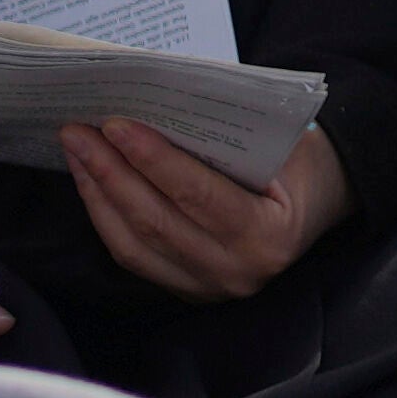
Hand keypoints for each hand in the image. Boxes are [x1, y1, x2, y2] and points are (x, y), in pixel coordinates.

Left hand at [63, 115, 349, 297]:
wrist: (320, 202)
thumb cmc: (298, 161)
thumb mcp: (279, 144)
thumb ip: (223, 138)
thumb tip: (149, 109)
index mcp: (268, 235)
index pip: (197, 195)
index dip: (152, 159)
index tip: (116, 124)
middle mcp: (236, 272)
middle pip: (155, 222)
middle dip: (109, 173)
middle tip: (78, 131)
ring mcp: (208, 287)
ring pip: (134, 245)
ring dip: (97, 194)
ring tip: (76, 151)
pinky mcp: (186, 288)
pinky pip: (133, 255)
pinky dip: (106, 217)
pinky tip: (91, 183)